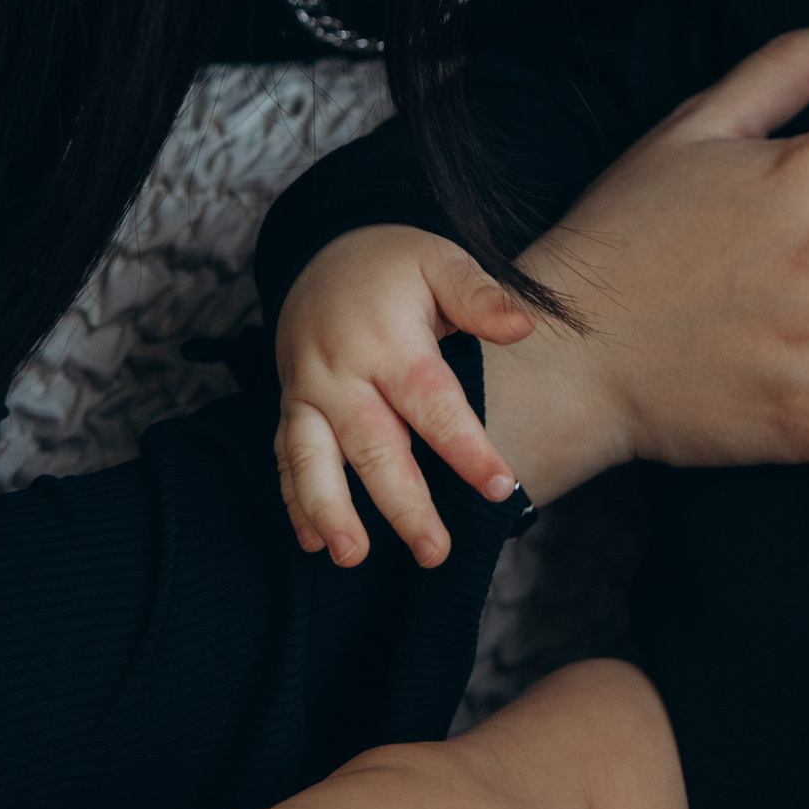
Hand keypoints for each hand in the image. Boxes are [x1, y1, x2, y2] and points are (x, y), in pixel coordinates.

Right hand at [274, 226, 535, 568]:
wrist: (323, 251)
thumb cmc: (396, 265)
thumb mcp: (441, 261)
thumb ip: (480, 296)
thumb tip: (524, 326)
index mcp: (387, 340)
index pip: (431, 401)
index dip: (466, 448)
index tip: (501, 487)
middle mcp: (340, 372)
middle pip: (372, 445)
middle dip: (402, 503)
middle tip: (434, 551)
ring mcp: (306, 393)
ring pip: (312, 459)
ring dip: (330, 510)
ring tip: (352, 557)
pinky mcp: (290, 408)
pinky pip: (285, 459)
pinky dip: (295, 502)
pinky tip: (312, 543)